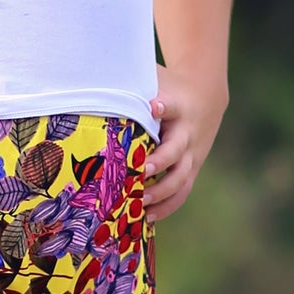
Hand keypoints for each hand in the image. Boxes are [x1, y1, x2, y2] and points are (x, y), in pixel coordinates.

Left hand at [142, 64, 229, 221]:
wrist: (205, 96)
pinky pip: (181, 193)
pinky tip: (146, 218)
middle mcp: (186, 132)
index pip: (172, 105)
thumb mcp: (153, 77)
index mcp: (176, 105)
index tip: (154, 106)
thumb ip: (129, 80)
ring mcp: (191, 154)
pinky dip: (166, 207)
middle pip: (177, 149)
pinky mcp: (191, 169)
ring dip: (161, 192)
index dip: (164, 106)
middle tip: (143, 171)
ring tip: (141, 203)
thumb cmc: (167, 86)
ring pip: (181, 178)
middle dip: (161, 161)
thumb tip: (88, 75)